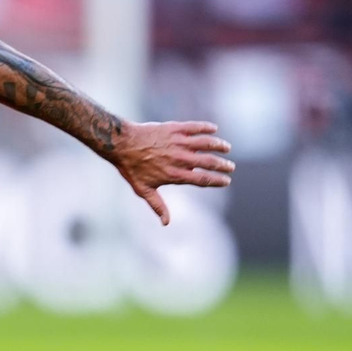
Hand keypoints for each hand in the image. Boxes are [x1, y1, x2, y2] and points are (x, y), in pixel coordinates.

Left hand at [110, 121, 233, 225]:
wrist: (121, 144)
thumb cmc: (131, 168)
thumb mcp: (143, 190)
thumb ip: (157, 205)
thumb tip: (166, 223)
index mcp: (174, 175)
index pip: (203, 179)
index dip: (217, 181)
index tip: (227, 181)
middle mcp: (179, 159)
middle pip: (209, 162)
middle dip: (223, 165)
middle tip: (230, 167)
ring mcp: (178, 142)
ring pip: (206, 143)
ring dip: (219, 145)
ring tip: (226, 148)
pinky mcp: (174, 128)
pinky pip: (195, 127)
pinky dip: (207, 127)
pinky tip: (214, 129)